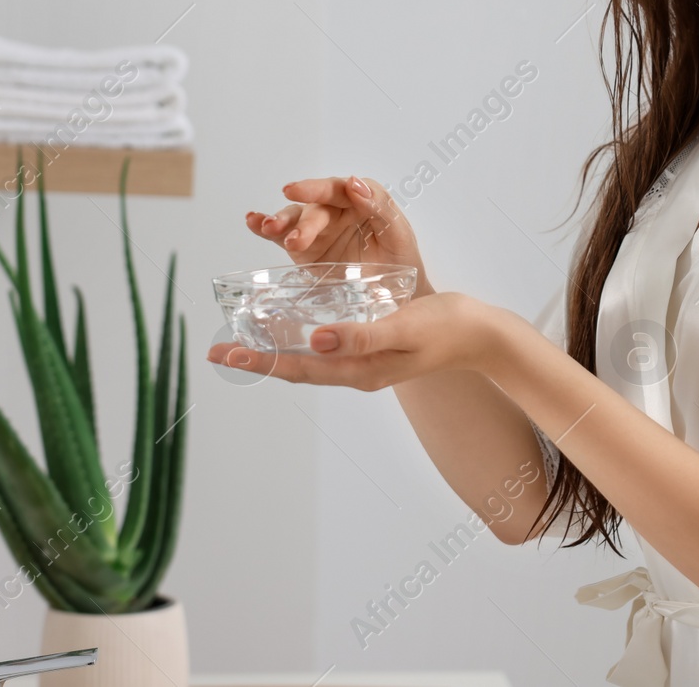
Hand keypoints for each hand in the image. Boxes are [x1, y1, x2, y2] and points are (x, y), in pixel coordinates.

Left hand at [205, 291, 508, 390]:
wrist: (480, 334)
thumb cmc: (446, 327)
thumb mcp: (403, 327)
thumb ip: (361, 336)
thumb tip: (315, 340)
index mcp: (361, 370)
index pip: (299, 368)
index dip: (261, 360)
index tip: (226, 354)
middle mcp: (357, 370)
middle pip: (297, 367)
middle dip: (258, 358)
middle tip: (218, 351)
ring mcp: (364, 362)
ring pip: (308, 359)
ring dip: (276, 349)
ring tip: (245, 340)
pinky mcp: (371, 347)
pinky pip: (326, 348)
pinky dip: (301, 338)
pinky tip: (292, 326)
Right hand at [246, 175, 431, 293]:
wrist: (397, 295)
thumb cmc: (401, 260)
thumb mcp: (400, 235)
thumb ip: (381, 207)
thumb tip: (356, 184)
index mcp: (362, 200)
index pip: (342, 188)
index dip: (322, 187)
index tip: (305, 191)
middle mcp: (337, 210)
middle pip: (316, 207)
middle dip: (305, 221)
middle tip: (296, 237)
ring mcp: (318, 228)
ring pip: (295, 218)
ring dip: (281, 222)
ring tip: (269, 228)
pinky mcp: (303, 248)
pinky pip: (282, 235)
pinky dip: (264, 226)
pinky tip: (253, 221)